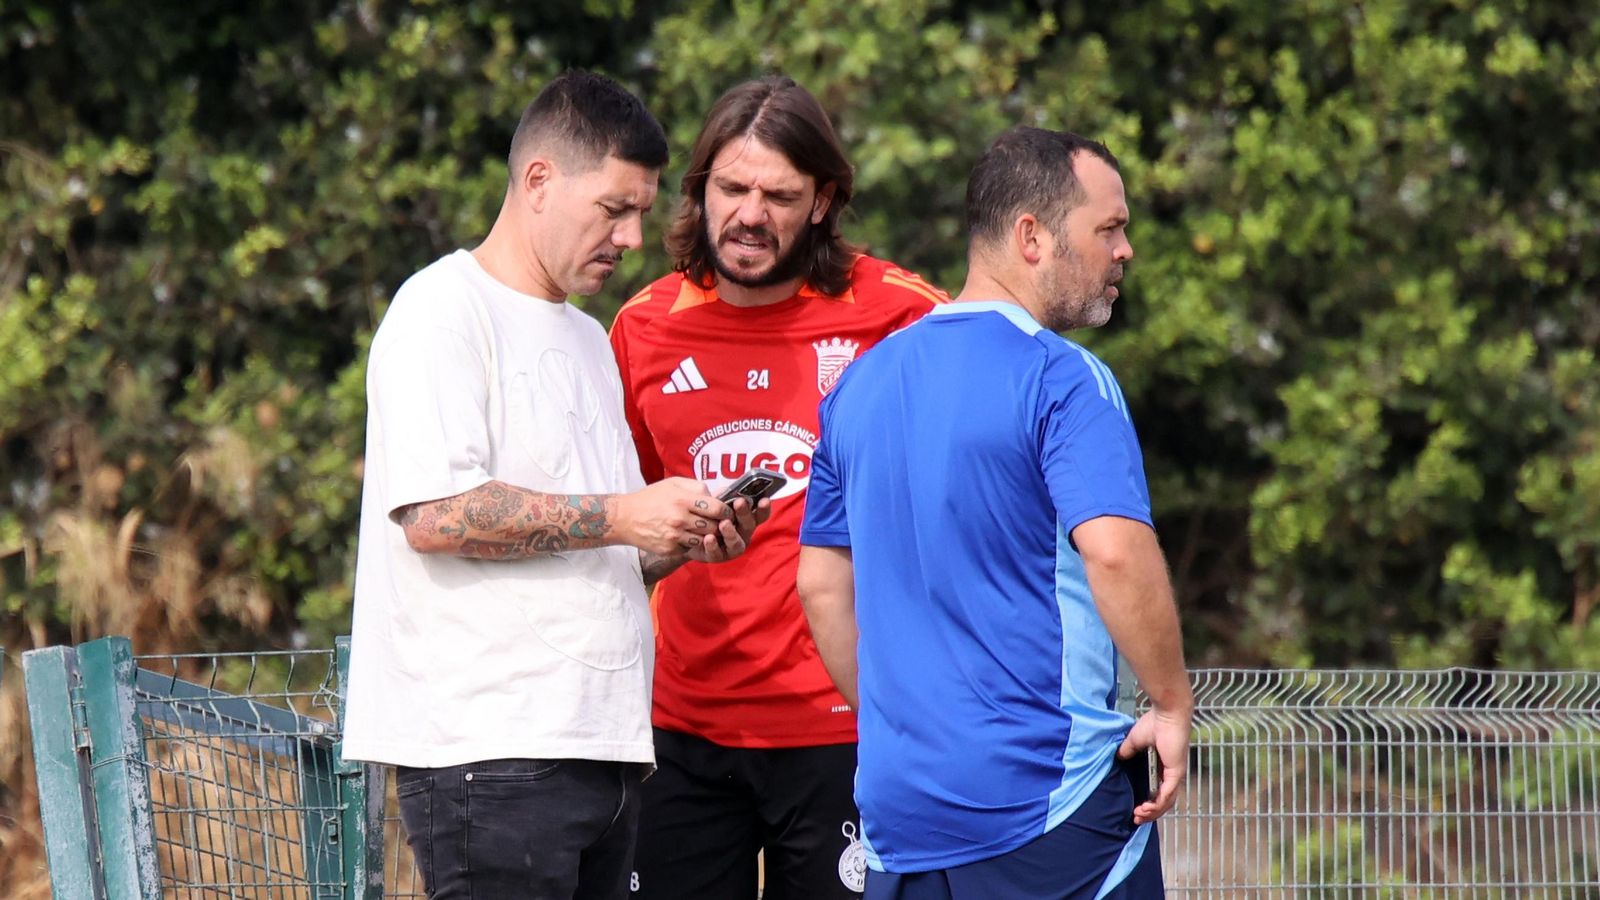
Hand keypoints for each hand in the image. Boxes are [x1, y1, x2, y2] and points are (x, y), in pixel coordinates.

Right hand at [616, 477, 726, 556]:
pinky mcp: (670, 549)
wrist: (625, 518)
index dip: (726, 511)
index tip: (726, 512)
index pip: (717, 509)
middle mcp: (680, 518)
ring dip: (705, 536)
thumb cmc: (651, 498)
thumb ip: (697, 487)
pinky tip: (685, 536)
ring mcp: (675, 536)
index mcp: (683, 500)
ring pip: (704, 540)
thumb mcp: (673, 484)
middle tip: (718, 523)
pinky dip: (690, 544)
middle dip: (718, 525)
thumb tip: (717, 496)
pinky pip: (690, 548)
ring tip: (701, 530)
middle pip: (713, 527)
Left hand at [687, 497, 771, 562]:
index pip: (760, 515)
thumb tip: (733, 487)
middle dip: (744, 514)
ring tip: (724, 523)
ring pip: (735, 543)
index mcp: (746, 520)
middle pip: (748, 526)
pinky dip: (713, 545)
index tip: (764, 499)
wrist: (690, 532)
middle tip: (739, 502)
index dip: (764, 508)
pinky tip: (708, 538)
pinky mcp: (717, 556)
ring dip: (731, 533)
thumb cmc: (709, 514)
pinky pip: (717, 553)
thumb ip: (726, 495)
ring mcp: (731, 548)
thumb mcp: (717, 502)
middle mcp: (743, 535)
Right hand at [1117, 706, 1191, 824]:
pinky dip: (1158, 803)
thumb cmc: (1154, 724)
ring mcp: (1176, 774)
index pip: (1159, 792)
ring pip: (1167, 802)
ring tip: (1138, 815)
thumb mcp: (1135, 741)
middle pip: (1164, 802)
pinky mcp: (1176, 772)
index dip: (1149, 803)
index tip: (1135, 809)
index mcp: (1164, 767)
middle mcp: (1172, 774)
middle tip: (1136, 819)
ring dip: (1153, 812)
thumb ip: (1127, 751)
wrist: (1166, 714)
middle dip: (1150, 813)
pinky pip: (1168, 794)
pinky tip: (1147, 808)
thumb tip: (1118, 756)